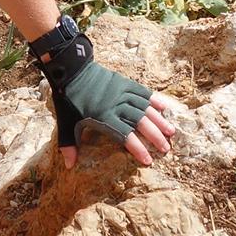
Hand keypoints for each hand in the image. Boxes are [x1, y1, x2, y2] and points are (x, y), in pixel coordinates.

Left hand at [49, 66, 180, 168]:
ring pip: (145, 108)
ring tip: (171, 131)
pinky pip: (142, 91)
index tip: (148, 160)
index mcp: (103, 117)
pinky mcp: (124, 82)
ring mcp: (122, 93)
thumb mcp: (65, 123)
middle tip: (166, 148)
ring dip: (159, 120)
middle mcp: (116, 106)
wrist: (71, 70)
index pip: (125, 136)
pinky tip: (164, 107)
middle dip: (154, 136)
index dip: (137, 148)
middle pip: (140, 123)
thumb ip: (69, 144)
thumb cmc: (68, 99)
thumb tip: (68, 165)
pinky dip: (153, 99)